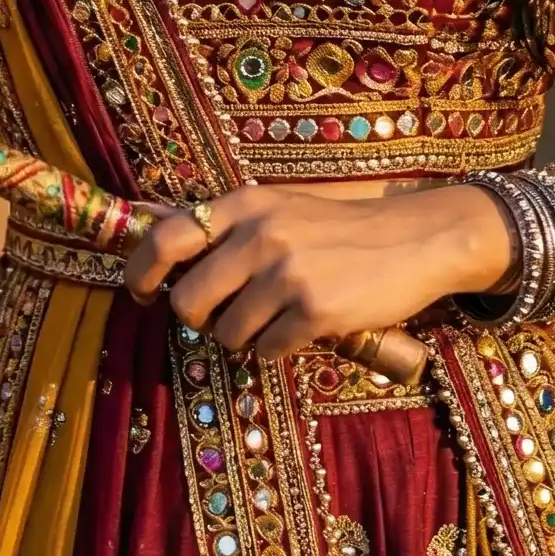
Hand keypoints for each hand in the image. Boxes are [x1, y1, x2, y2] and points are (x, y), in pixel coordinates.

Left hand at [123, 183, 510, 360]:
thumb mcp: (275, 207)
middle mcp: (259, 235)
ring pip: (226, 334)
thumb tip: (149, 235)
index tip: (141, 294)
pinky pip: (266, 351)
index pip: (165, 239)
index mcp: (243, 204)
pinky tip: (300, 329)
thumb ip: (222, 225)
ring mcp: (287, 274)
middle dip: (200, 319)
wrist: (414, 238)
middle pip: (188, 302)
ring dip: (243, 337)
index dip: (141, 273)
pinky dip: (276, 349)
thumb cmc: (335, 227)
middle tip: (222, 316)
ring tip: (272, 319)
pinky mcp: (315, 312)